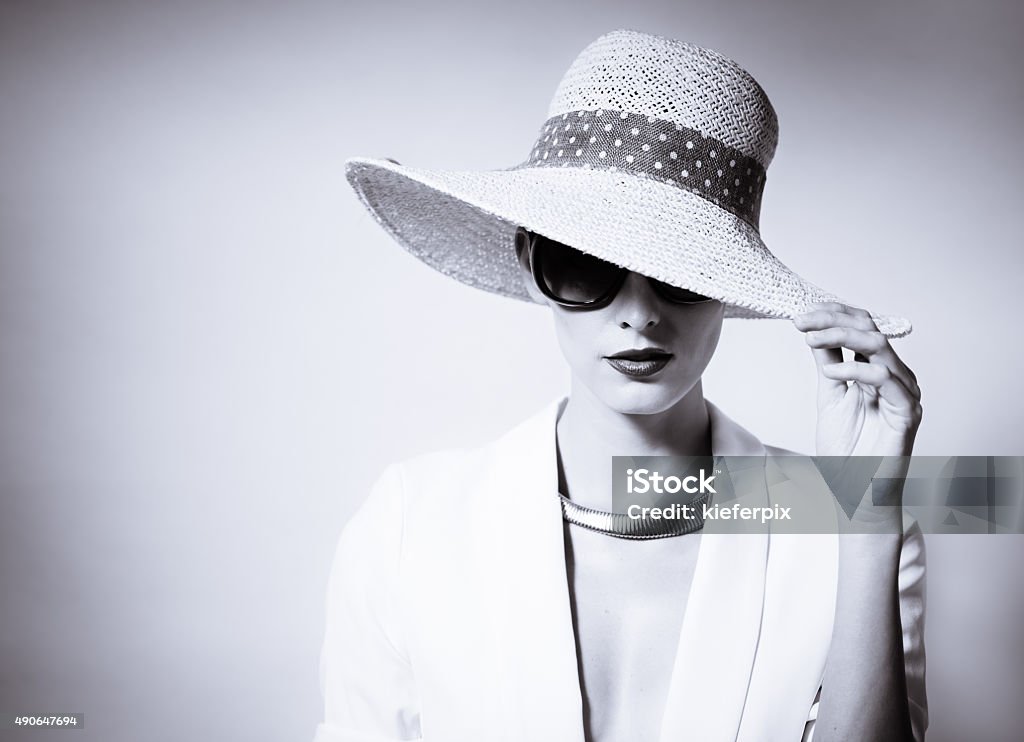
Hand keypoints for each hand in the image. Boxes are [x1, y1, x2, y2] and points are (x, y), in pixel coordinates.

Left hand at [794, 302, 921, 457]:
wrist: (855, 491)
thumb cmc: (846, 449)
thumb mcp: (829, 396)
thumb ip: (827, 363)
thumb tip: (813, 330)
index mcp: (878, 369)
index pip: (861, 326)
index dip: (833, 314)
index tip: (801, 313)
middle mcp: (896, 375)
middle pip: (869, 330)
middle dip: (831, 320)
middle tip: (801, 321)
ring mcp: (905, 392)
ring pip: (878, 346)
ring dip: (840, 337)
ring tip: (810, 339)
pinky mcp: (907, 412)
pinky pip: (885, 379)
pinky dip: (854, 370)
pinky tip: (830, 374)